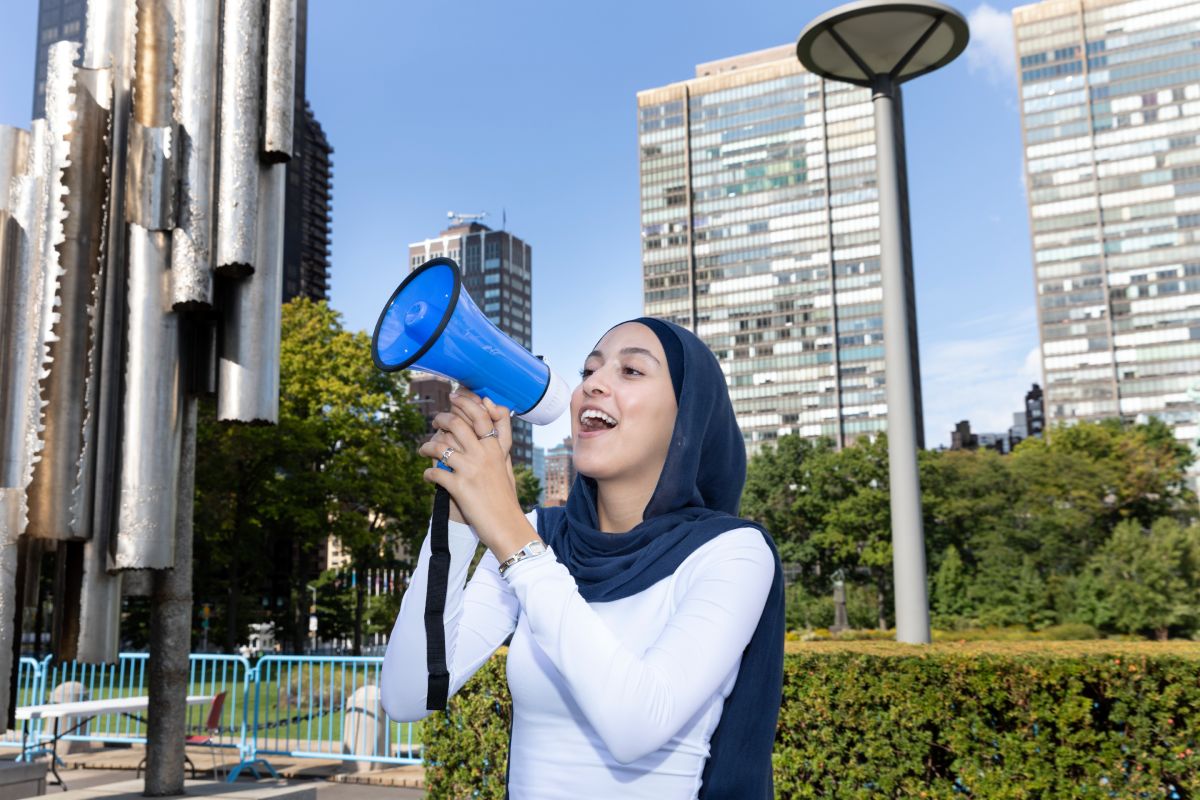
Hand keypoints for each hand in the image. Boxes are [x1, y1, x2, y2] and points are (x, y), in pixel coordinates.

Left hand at [418, 390, 537, 560]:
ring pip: (441, 446)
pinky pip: (435, 472)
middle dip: (441, 419)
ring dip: (427, 446)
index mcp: (496, 449)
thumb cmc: (506, 499)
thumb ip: (499, 449)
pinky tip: (427, 476)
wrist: (507, 526)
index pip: (481, 416)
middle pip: (457, 424)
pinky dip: (427, 473)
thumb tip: (492, 436)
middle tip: (435, 421)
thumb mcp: (506, 469)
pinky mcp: (459, 487)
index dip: (466, 403)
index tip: (454, 398)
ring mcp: (470, 470)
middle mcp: (484, 455)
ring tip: (423, 450)